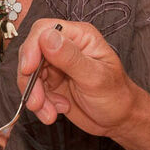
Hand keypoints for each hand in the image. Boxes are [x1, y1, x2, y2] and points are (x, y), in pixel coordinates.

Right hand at [19, 19, 141, 136]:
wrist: (119, 120)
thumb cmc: (117, 95)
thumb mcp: (95, 77)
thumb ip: (70, 57)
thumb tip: (47, 37)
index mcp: (80, 36)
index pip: (45, 29)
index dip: (32, 47)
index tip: (29, 68)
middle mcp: (65, 47)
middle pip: (31, 53)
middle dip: (30, 79)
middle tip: (37, 101)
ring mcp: (56, 66)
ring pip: (29, 75)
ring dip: (35, 96)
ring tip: (51, 113)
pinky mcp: (51, 84)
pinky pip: (33, 91)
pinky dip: (40, 105)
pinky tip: (56, 112)